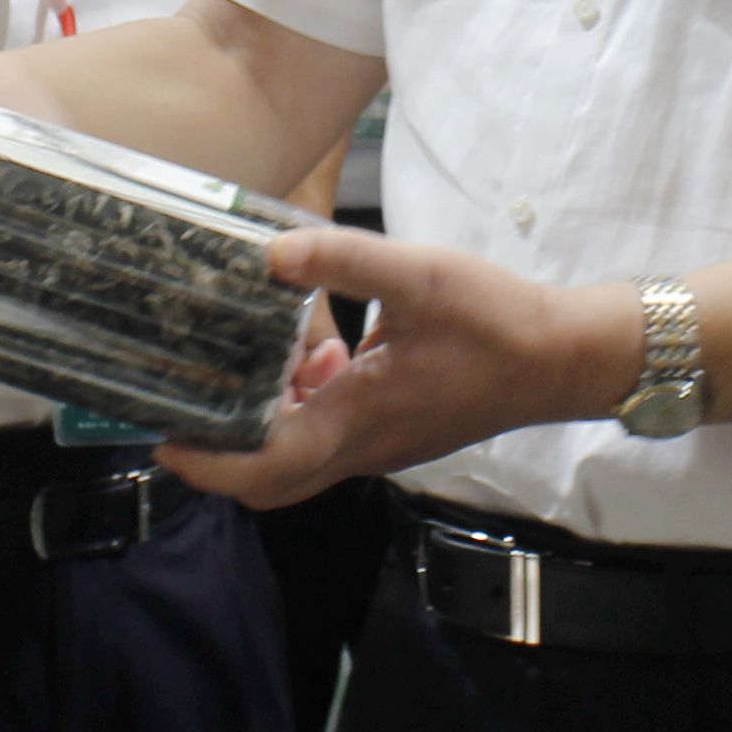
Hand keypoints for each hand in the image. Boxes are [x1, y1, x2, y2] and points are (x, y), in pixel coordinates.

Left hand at [159, 227, 640, 514]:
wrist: (566, 358)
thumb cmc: (499, 322)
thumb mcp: (418, 276)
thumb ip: (341, 260)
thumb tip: (270, 252)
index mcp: (358, 421)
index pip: (265, 470)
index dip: (207, 463)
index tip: (164, 438)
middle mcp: (364, 448)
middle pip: (273, 479)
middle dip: (222, 452)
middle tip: (186, 404)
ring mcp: (383, 446)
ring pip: (303, 457)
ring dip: (268, 419)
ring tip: (254, 357)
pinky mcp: (399, 430)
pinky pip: (334, 435)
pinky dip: (308, 404)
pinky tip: (323, 347)